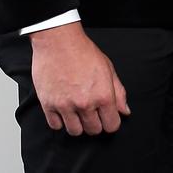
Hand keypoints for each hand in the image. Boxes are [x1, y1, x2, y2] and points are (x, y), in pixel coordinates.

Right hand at [30, 21, 130, 136]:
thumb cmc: (83, 51)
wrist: (58, 41)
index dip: (110, 121)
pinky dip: (60, 120)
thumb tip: (124, 111)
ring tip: (76, 109)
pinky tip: (63, 108)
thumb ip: (118, 92)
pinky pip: (56, 126)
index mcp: (103, 95)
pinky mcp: (48, 105)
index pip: (111, 126)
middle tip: (91, 110)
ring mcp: (65, 106)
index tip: (106, 116)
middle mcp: (85, 103)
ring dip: (77, 123)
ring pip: (75, 132)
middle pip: (93, 130)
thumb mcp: (108, 68)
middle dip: (95, 122)